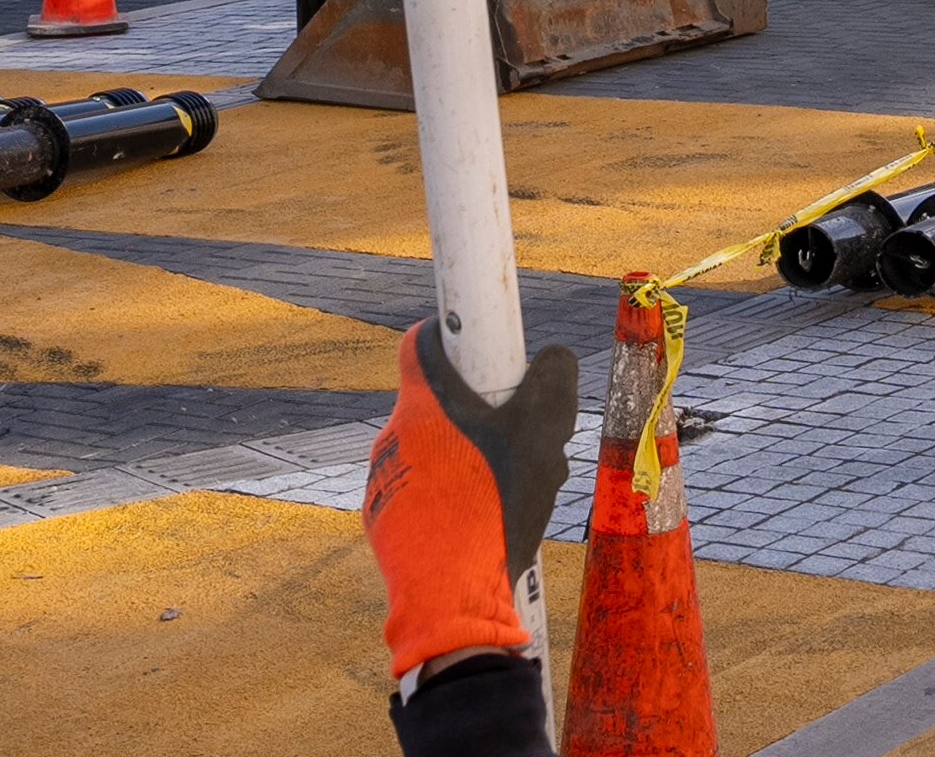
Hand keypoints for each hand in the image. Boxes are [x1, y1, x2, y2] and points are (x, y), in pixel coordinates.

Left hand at [363, 320, 579, 680]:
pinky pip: (418, 488)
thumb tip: (553, 357)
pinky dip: (445, 494)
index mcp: (424, 404)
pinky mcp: (381, 517)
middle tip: (518, 442)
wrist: (449, 599)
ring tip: (502, 493)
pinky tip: (475, 523)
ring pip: (432, 447)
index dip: (456, 334)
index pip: (425, 342)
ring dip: (465, 456)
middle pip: (439, 401)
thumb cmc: (495, 507)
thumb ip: (553, 383)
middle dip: (479, 412)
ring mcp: (382, 478)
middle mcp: (393, 434)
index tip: (486, 349)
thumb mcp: (542, 436)